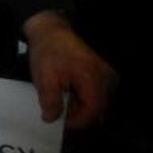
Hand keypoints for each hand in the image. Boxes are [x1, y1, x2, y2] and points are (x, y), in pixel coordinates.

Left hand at [23, 10, 116, 128]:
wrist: (53, 30)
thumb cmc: (49, 50)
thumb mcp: (44, 77)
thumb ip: (49, 101)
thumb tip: (51, 119)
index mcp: (92, 77)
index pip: (92, 111)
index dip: (76, 121)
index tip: (61, 121)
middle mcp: (106, 77)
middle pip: (99, 110)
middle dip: (79, 115)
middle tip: (61, 111)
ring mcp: (108, 75)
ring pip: (100, 104)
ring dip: (83, 107)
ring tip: (64, 98)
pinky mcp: (106, 74)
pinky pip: (99, 94)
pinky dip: (86, 98)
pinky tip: (71, 92)